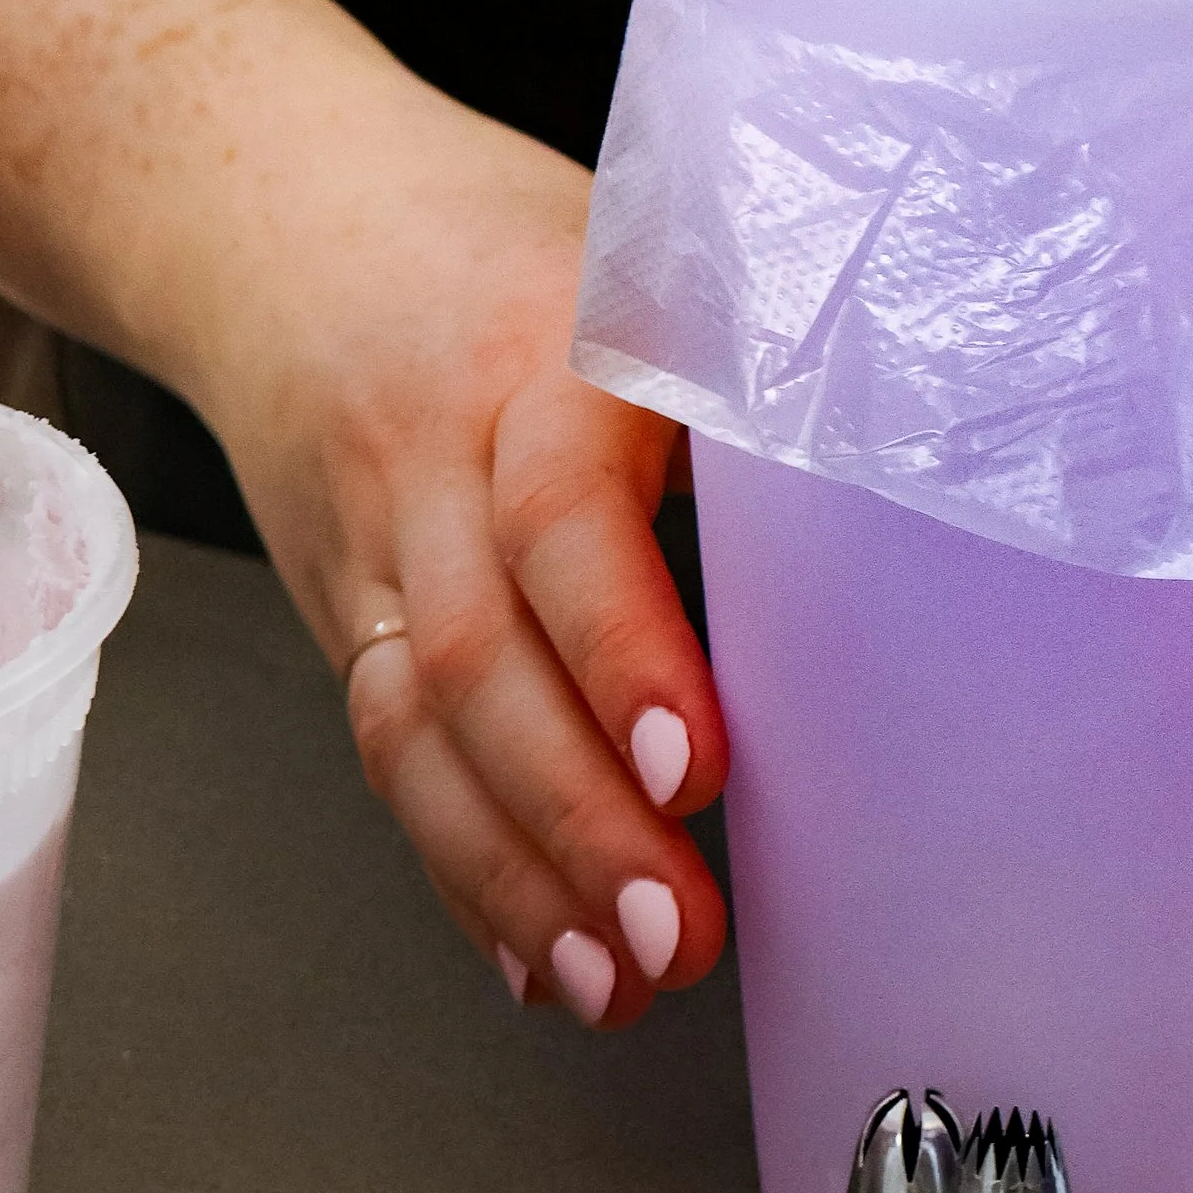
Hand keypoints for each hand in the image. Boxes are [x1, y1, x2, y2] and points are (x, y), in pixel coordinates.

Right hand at [176, 69, 728, 1025]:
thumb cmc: (508, 236)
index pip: (562, 509)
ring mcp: (376, 542)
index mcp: (538, 347)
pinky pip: (390, 750)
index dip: (624, 648)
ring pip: (417, 730)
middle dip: (580, 819)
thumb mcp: (640, 257)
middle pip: (481, 656)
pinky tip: (535, 955)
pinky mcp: (345, 607)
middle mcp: (438, 453)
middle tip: (682, 932)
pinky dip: (462, 868)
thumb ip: (739, 380)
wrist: (283, 211)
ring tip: (618, 981)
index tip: (703, 768)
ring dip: (518, 877)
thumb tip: (909, 526)